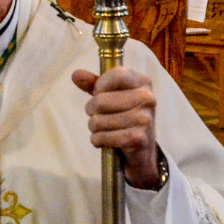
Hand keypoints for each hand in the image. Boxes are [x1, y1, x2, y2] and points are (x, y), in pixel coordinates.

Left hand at [72, 67, 161, 188]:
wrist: (142, 148)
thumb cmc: (124, 115)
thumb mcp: (110, 95)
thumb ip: (93, 84)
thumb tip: (75, 75)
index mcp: (142, 82)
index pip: (117, 74)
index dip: (101, 85)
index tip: (99, 93)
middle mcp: (147, 98)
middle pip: (100, 100)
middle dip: (91, 110)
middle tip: (98, 115)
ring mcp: (144, 119)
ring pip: (98, 121)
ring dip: (94, 127)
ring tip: (102, 129)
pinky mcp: (138, 138)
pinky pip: (103, 137)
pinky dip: (97, 140)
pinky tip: (102, 140)